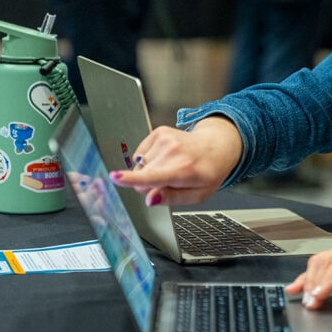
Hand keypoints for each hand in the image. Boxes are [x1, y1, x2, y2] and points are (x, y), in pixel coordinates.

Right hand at [109, 116, 241, 205]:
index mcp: (185, 171)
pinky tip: (166, 157)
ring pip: (140, 166)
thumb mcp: (197, 195)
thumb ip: (172, 198)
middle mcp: (174, 152)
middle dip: (149, 184)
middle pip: (142, 176)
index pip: (154, 176)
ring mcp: (165, 140)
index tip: (116, 177)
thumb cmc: (206, 172)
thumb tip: (150, 199)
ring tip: (172, 166)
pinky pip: (141, 155)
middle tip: (170, 181)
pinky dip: (150, 159)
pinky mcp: (159, 132)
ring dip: (151, 170)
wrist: (216, 146)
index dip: (133, 179)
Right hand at [286, 227, 331, 309]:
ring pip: (321, 263)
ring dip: (310, 281)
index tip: (317, 297)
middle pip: (327, 261)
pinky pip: (323, 267)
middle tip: (309, 302)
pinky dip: (310, 278)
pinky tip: (297, 286)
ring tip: (304, 298)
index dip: (326, 282)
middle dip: (315, 283)